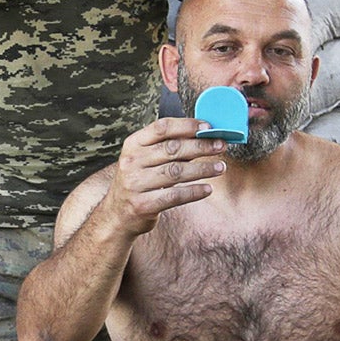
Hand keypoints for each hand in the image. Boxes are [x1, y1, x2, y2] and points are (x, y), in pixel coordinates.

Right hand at [96, 116, 226, 236]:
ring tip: (220, 168)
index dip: (187, 125)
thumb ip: (168, 147)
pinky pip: (174, 196)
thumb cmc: (140, 181)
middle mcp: (132, 162)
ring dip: (202, 169)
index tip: (208, 127)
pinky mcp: (143, 205)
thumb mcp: (144, 159)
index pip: (162, 128)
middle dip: (201, 146)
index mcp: (133, 144)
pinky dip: (194, 192)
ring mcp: (135, 184)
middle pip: (172, 149)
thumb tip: (203, 134)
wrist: (117, 214)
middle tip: (221, 145)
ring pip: (176, 172)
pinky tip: (207, 189)